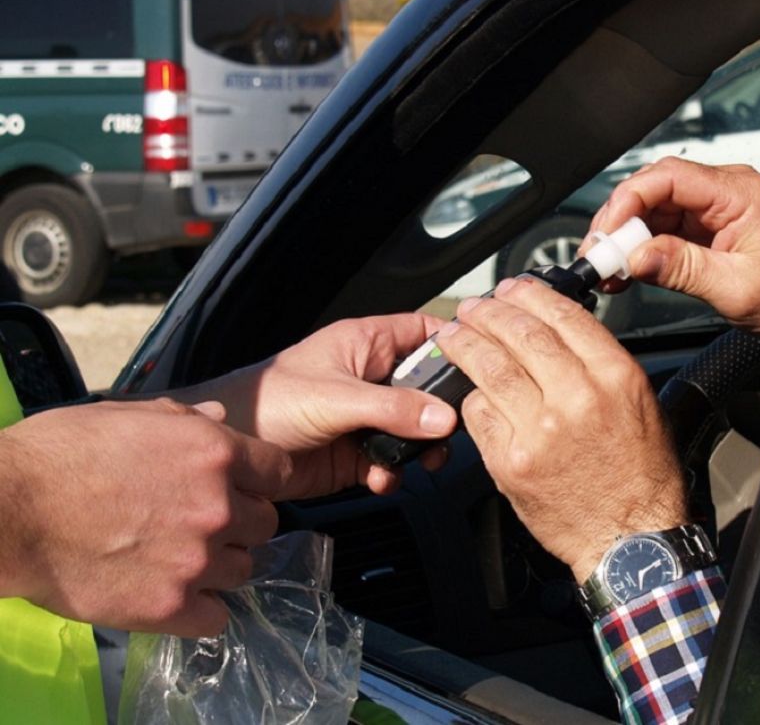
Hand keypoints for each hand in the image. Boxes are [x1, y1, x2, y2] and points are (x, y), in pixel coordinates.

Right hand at [0, 399, 290, 636]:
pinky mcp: (170, 606)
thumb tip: (220, 418)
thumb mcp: (127, 414)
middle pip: (265, 524)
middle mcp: (217, 506)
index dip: (259, 480)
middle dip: (240, 523)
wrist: (7, 511)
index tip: (240, 486)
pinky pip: (217, 617)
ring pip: (243, 570)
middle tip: (203, 524)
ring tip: (181, 559)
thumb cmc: (59, 454)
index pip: (279, 472)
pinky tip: (175, 594)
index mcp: (214, 453)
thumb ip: (185, 418)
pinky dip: (201, 610)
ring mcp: (197, 559)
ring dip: (220, 566)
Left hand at [173, 314, 457, 496]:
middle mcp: (371, 378)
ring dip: (420, 449)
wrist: (229, 455)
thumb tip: (445, 418)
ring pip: (414, 430)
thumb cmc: (268, 402)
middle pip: (427, 388)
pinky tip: (380, 479)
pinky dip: (393, 473)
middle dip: (442, 413)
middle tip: (450, 433)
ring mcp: (364, 417)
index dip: (452, 344)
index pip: (423, 331)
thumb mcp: (337, 399)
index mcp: (367, 344)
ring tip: (419, 462)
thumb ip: (393, 408)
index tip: (478, 367)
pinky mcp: (355, 453)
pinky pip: (391, 461)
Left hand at [434, 277, 688, 580]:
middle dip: (489, 312)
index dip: (529, 295)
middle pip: (520, 333)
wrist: (629, 539)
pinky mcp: (511, 461)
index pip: (562, 315)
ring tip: (453, 334)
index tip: (513, 289)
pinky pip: (479, 414)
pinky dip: (470, 398)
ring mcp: (540, 430)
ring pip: (490, 368)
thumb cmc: (640, 477)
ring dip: (465, 344)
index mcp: (616, 377)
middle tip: (474, 307)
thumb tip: (560, 331)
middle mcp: (578, 397)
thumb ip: (601, 365)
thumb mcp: (642, 405)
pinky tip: (467, 389)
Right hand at [584, 157, 759, 334]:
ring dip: (628, 236)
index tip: (608, 232)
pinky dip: (643, 247)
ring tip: (607, 266)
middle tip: (598, 253)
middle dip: (620, 219)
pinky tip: (627, 268)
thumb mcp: (736, 288)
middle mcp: (726, 192)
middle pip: (656, 189)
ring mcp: (716, 209)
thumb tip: (637, 257)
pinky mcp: (709, 228)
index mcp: (739, 194)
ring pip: (656, 208)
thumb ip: (683, 269)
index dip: (629, 200)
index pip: (669, 176)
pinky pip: (666, 228)